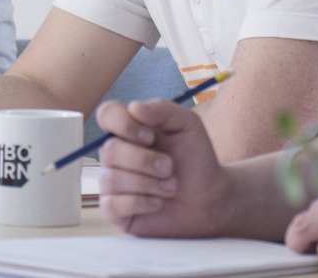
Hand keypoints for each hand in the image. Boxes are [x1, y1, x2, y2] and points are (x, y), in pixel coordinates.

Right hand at [95, 98, 236, 237]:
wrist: (210, 197)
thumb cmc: (195, 159)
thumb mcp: (187, 125)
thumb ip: (162, 109)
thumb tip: (133, 107)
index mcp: (129, 130)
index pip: (107, 114)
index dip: (123, 124)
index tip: (150, 136)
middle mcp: (116, 155)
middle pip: (109, 150)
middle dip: (145, 161)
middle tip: (169, 168)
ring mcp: (112, 182)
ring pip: (111, 178)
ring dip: (148, 184)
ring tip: (169, 187)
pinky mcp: (114, 209)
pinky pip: (112, 204)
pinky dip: (141, 203)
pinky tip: (157, 203)